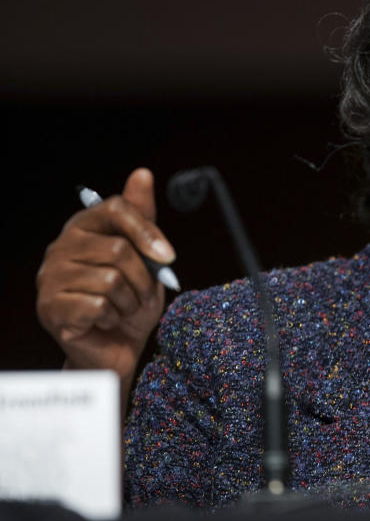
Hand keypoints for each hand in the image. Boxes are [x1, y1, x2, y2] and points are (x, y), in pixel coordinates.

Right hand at [36, 168, 173, 397]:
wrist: (119, 347)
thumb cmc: (132, 299)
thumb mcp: (147, 257)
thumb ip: (142, 217)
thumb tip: (142, 173)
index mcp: (83, 228)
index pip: (115, 208)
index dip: (148, 231)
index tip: (169, 256)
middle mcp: (60, 248)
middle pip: (119, 249)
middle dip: (143, 278)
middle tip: (139, 295)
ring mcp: (49, 278)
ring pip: (112, 280)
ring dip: (130, 301)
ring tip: (122, 308)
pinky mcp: (49, 308)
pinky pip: (99, 305)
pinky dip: (114, 317)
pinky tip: (105, 321)